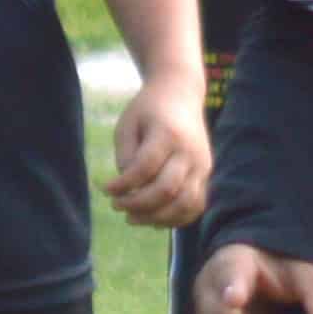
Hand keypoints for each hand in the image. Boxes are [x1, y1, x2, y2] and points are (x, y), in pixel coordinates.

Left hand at [105, 76, 210, 229]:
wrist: (181, 95)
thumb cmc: (147, 110)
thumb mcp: (127, 124)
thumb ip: (126, 156)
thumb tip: (129, 190)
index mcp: (168, 134)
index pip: (145, 168)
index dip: (123, 185)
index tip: (105, 189)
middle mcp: (190, 152)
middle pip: (167, 190)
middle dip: (138, 204)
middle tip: (117, 206)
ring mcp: (202, 166)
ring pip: (185, 204)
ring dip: (158, 218)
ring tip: (134, 218)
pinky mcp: (207, 176)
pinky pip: (196, 206)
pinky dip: (176, 218)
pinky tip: (154, 219)